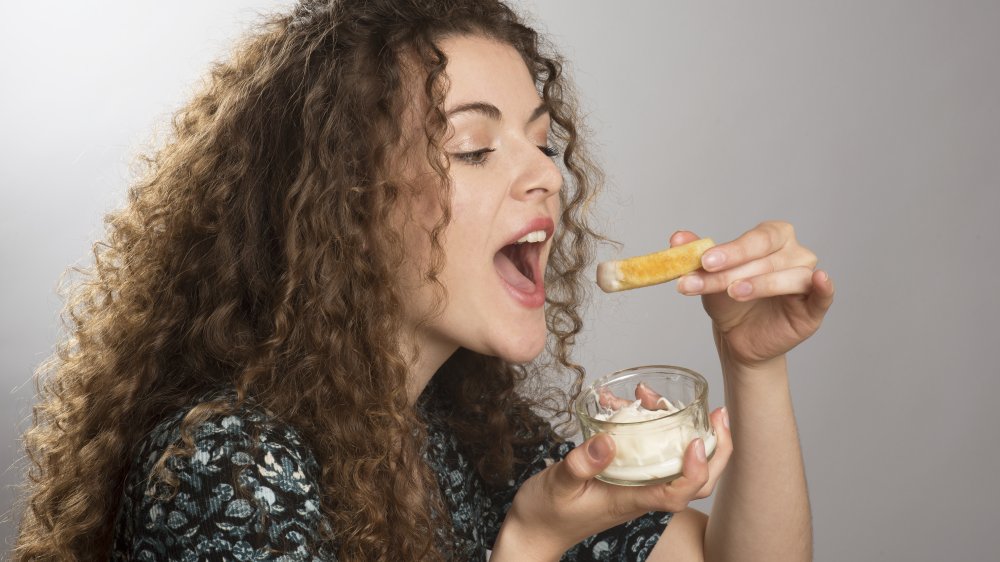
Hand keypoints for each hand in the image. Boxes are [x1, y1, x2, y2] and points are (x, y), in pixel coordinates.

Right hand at [492, 407, 732, 560]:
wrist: (533, 531)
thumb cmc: (545, 514)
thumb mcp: (558, 485)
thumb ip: (581, 464)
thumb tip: (610, 440)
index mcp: (630, 500)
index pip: (679, 492)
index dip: (696, 468)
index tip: (696, 439)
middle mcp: (640, 493)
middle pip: (696, 482)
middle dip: (715, 448)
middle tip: (717, 413)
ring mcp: (635, 485)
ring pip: (676, 462)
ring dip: (678, 427)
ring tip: (652, 395)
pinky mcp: (625, 477)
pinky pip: (651, 453)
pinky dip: (649, 426)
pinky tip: (628, 404)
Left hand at [673, 222, 834, 367]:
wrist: (738, 336)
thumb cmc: (728, 300)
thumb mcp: (708, 276)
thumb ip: (694, 255)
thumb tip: (677, 238)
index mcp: (772, 237)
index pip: (755, 239)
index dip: (731, 249)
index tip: (704, 260)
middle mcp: (794, 252)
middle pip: (768, 257)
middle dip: (734, 269)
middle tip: (708, 275)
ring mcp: (807, 278)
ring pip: (789, 276)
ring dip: (760, 284)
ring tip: (733, 292)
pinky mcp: (815, 307)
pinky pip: (824, 294)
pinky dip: (824, 287)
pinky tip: (818, 280)